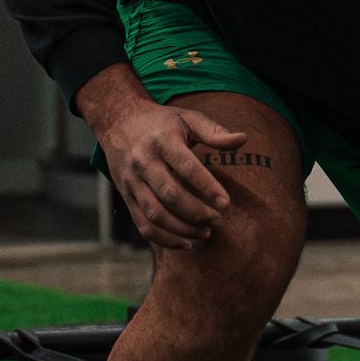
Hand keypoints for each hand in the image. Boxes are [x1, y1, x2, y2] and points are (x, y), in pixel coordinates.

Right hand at [86, 81, 249, 251]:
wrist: (116, 121)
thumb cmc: (160, 122)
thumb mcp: (187, 118)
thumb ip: (214, 131)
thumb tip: (243, 139)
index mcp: (162, 141)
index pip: (187, 168)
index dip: (207, 187)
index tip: (226, 203)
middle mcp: (143, 162)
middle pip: (170, 195)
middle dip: (196, 212)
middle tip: (217, 219)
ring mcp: (132, 182)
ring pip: (155, 214)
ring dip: (182, 229)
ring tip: (205, 233)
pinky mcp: (126, 197)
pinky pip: (143, 225)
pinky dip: (165, 239)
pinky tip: (186, 243)